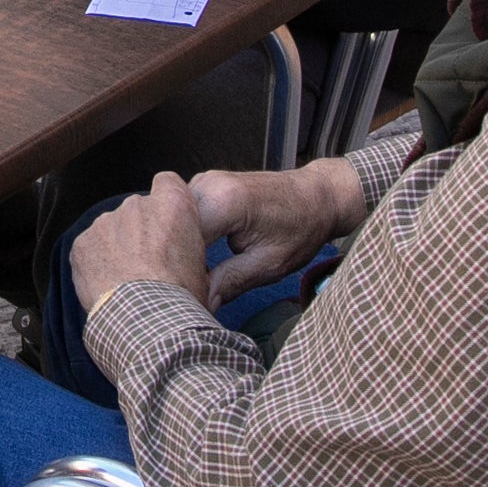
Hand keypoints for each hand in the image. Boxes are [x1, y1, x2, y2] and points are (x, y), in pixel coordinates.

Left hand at [69, 174, 210, 313]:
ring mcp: (105, 222)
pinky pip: (89, 248)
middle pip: (137, 210)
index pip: (168, 182)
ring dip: (116, 247)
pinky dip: (94, 263)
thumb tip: (190, 266)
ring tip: (126, 281)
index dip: (166, 202)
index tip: (166, 225)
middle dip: (139, 231)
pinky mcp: (82, 242)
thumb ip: (189, 251)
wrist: (144, 323)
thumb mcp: (203, 272)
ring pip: (111, 229)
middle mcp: (137, 205)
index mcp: (173, 206)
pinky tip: (107, 286)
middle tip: (147, 265)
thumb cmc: (181, 301)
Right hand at [187, 154, 367, 311]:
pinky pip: (182, 213)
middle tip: (184, 289)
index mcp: (224, 202)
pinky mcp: (205, 185)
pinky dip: (184, 236)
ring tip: (188, 275)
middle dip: (173, 259)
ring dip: (177, 247)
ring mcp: (204, 181)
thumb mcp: (269, 264)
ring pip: (171, 220)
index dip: (179, 270)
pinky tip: (193, 258)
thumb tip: (201, 305)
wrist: (317, 196)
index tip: (185, 296)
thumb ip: (230, 283)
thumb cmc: (301, 228)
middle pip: (170, 227)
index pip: (179, 240)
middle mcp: (208, 185)